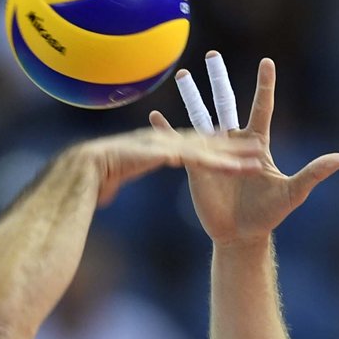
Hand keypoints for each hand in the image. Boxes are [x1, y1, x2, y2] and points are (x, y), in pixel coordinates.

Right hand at [75, 124, 263, 208]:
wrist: (78, 174)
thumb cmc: (88, 181)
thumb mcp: (106, 185)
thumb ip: (111, 187)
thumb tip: (103, 196)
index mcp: (155, 149)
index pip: (190, 146)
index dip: (211, 147)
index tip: (230, 150)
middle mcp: (164, 143)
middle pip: (207, 142)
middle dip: (234, 143)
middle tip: (260, 144)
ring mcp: (165, 146)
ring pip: (208, 149)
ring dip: (235, 152)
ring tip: (261, 154)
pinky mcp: (164, 155)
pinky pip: (198, 160)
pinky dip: (219, 163)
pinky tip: (238, 167)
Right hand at [152, 53, 338, 246]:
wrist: (242, 234)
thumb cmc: (269, 214)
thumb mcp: (293, 192)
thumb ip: (314, 173)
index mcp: (256, 142)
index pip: (261, 107)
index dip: (265, 86)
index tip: (267, 61)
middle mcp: (233, 142)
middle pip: (225, 102)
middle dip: (219, 78)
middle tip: (212, 55)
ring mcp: (212, 152)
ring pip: (199, 116)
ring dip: (191, 96)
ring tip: (182, 75)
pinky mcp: (195, 166)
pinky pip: (179, 144)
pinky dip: (168, 130)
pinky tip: (155, 117)